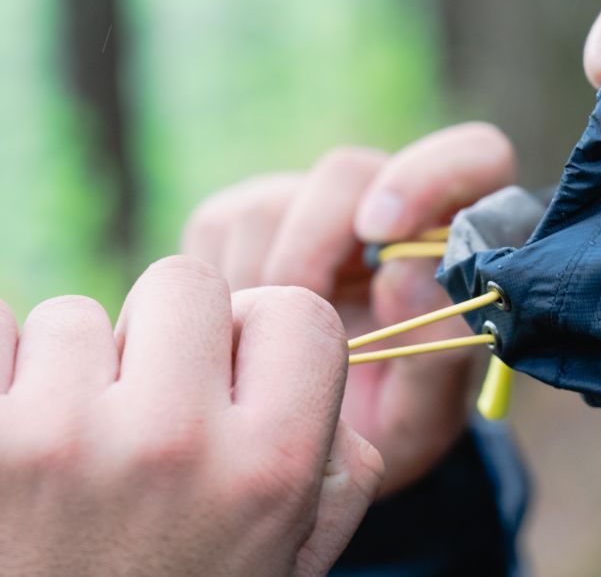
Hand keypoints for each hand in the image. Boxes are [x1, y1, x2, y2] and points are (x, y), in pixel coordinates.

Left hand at [0, 257, 382, 576]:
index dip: (264, 335)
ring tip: (68, 454)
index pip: (296, 310)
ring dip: (73, 371)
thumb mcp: (287, 564)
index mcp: (268, 471)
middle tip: (144, 412)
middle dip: (166, 338)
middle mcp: (172, 444)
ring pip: (78, 315)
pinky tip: (12, 427)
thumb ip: (337, 467)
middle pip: (186, 283)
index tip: (233, 375)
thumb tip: (308, 369)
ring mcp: (59, 439)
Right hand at [182, 122, 515, 495]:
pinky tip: (246, 336)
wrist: (321, 446)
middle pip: (348, 172)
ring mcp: (311, 208)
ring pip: (272, 203)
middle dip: (315, 243)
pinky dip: (227, 285)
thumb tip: (406, 275)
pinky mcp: (244, 220)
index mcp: (456, 237)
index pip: (475, 157)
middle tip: (303, 315)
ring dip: (267, 282)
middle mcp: (387, 205)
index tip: (382, 231)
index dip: (430, 176)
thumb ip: (438, 347)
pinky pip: (220, 226)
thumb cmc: (393, 418)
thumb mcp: (426, 410)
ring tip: (276, 351)